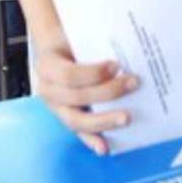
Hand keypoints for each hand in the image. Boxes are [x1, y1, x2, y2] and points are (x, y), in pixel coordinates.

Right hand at [32, 29, 138, 154]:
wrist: (59, 49)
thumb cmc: (72, 41)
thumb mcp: (76, 35)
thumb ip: (95, 40)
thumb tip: (127, 41)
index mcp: (47, 65)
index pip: (69, 75)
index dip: (94, 73)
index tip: (117, 65)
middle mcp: (47, 90)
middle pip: (76, 97)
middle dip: (107, 93)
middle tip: (134, 83)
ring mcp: (56, 108)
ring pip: (76, 120)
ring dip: (103, 121)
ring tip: (127, 118)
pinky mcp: (67, 119)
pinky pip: (79, 133)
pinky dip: (92, 141)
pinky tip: (105, 148)